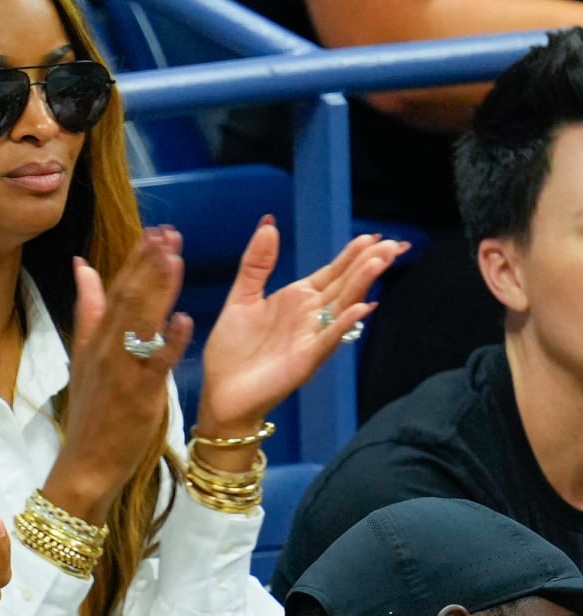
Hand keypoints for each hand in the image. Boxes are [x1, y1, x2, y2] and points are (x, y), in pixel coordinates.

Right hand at [43, 229, 193, 524]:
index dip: (136, 261)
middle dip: (149, 265)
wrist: (86, 463)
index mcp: (96, 339)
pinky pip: (155, 365)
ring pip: (140, 324)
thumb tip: (84, 267)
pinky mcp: (139, 396)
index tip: (155, 232)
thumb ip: (89, 311)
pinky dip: (170, 342)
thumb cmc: (93, 412)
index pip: (116, 290)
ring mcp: (121, 372)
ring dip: (159, 290)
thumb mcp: (85, 356)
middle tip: (169, 233)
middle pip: (128, 300)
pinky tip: (185, 320)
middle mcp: (106, 350)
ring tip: (176, 259)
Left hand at [196, 220, 406, 438]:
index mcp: (297, 299)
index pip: (332, 272)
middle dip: (369, 263)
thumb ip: (257, 263)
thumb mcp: (241, 297)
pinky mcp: (306, 359)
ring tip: (380, 262)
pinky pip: (329, 338)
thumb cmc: (232, 349)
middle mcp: (311, 316)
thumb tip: (269, 223)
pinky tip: (361, 307)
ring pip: (343, 305)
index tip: (373, 236)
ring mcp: (312, 337)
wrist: (221, 392)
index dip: (352, 254)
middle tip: (394, 244)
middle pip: (345, 284)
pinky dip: (345, 324)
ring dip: (361, 284)